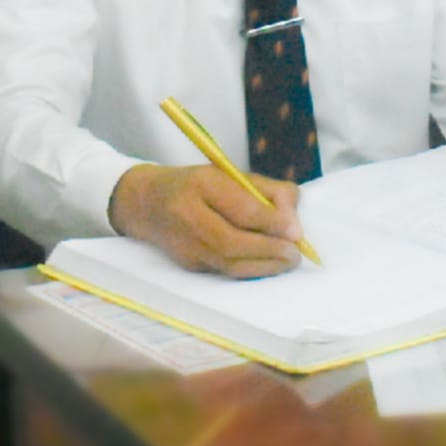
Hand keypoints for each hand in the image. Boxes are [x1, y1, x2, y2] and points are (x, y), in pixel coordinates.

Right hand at [108, 163, 303, 277]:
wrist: (147, 202)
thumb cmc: (200, 185)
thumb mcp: (232, 174)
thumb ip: (267, 191)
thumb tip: (293, 223)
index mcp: (203, 184)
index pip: (241, 208)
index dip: (272, 223)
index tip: (297, 233)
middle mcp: (188, 215)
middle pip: (233, 242)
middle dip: (269, 251)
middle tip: (295, 254)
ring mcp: (184, 244)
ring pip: (227, 263)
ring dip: (264, 266)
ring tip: (288, 262)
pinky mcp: (186, 263)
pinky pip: (223, 270)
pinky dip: (249, 270)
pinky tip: (268, 265)